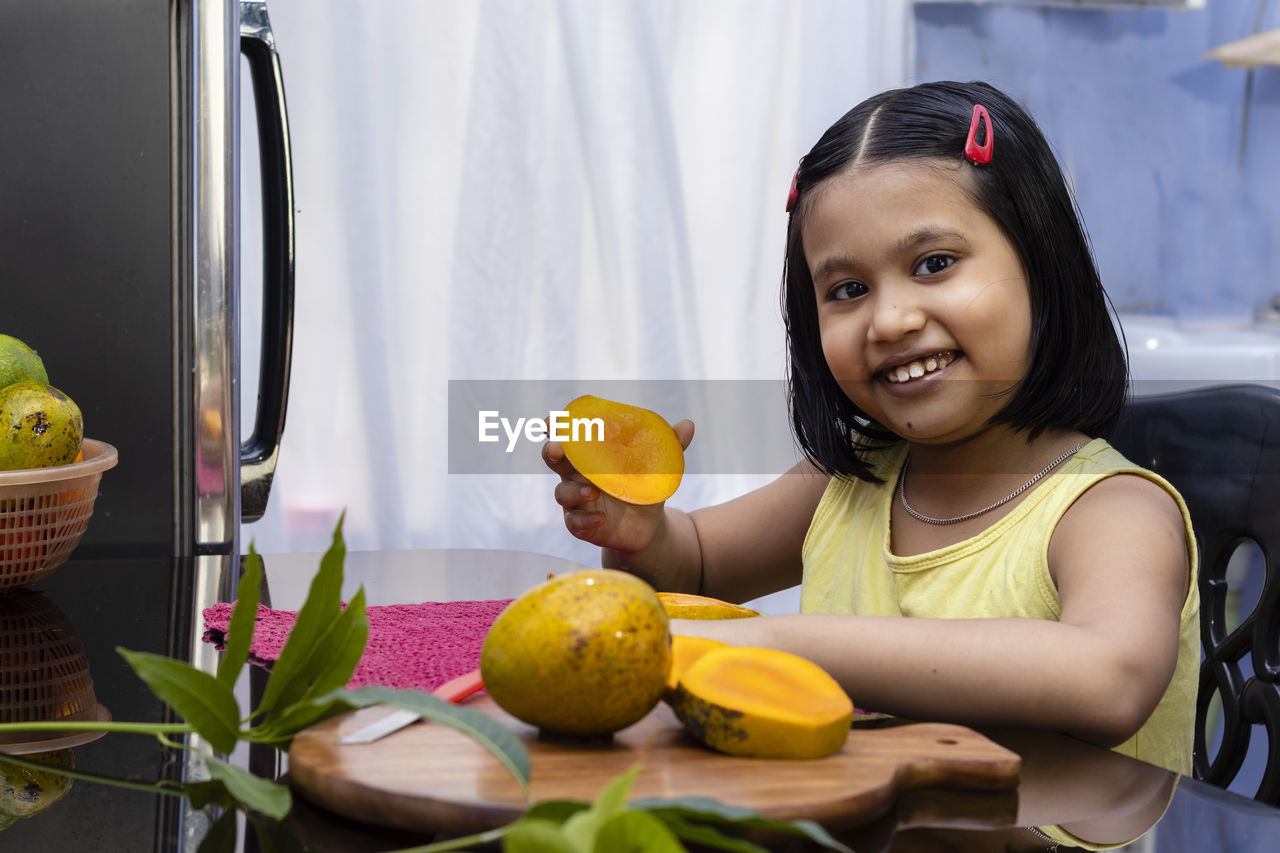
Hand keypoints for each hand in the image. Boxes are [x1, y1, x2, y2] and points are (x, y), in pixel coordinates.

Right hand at [543, 419, 693, 552]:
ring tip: (593, 491)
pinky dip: (585, 519)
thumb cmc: (644, 487)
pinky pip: (574, 522)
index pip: (569, 436)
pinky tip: (601, 518)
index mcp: (591, 455)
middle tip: (557, 448)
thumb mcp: (657, 467)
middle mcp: (577, 475)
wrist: (648, 526)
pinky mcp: (581, 524)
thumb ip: (669, 446)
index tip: (554, 420)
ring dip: (574, 490)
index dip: (558, 427)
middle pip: (554, 460)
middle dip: (552, 451)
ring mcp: (576, 501)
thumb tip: (688, 425)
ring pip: (561, 493)